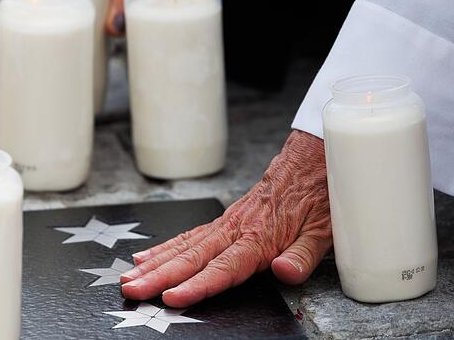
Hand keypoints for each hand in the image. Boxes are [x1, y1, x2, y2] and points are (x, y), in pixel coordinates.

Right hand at [120, 130, 331, 307]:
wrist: (314, 155)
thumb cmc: (320, 193)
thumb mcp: (324, 229)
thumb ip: (303, 256)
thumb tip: (283, 272)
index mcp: (259, 237)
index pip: (222, 268)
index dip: (196, 285)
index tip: (171, 297)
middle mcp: (236, 229)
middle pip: (192, 258)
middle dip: (159, 276)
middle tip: (131, 290)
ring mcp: (228, 223)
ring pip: (184, 246)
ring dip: (155, 263)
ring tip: (128, 278)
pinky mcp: (226, 219)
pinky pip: (190, 235)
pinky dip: (166, 247)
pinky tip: (146, 257)